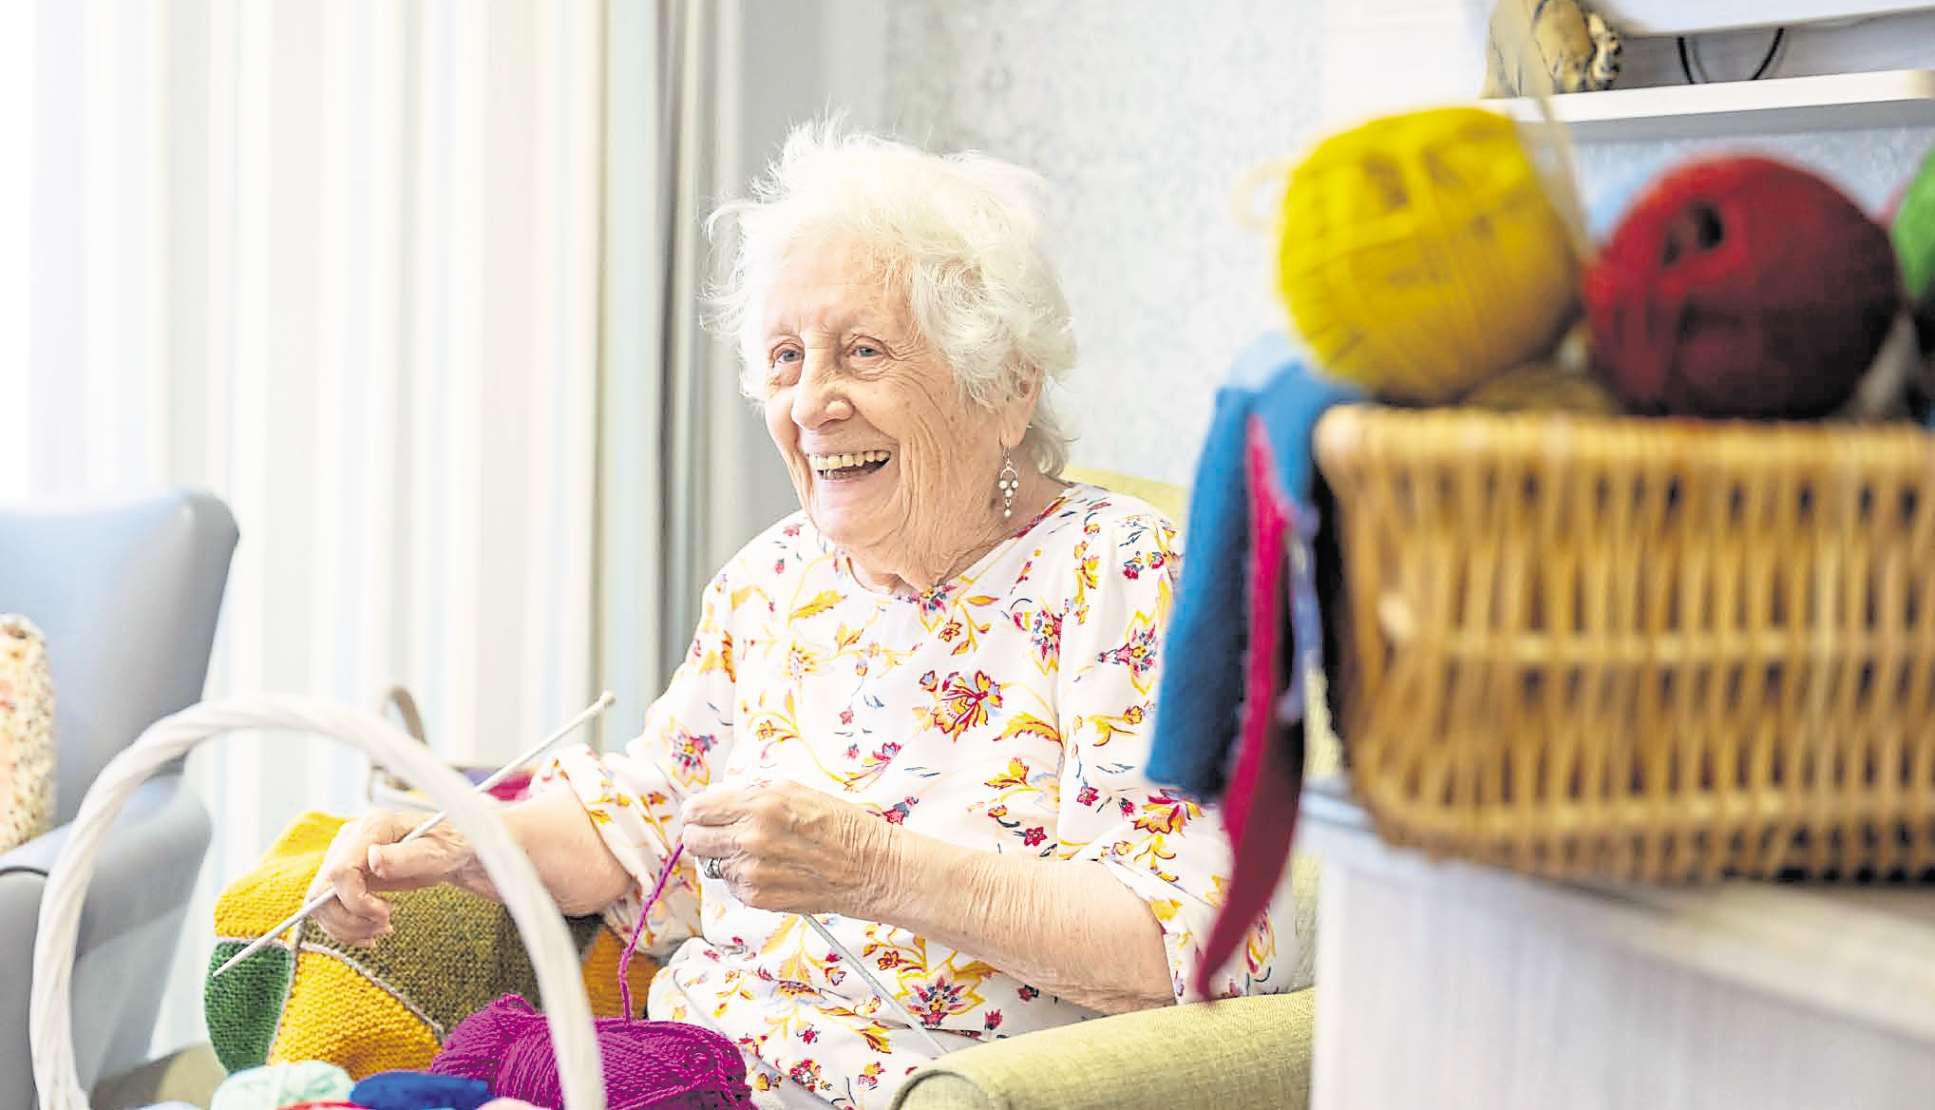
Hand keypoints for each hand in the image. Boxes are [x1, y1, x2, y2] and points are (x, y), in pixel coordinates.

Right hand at [308, 810, 495, 945]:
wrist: (450, 851)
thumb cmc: (449, 847)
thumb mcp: (437, 853)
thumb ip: (406, 856)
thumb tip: (373, 859)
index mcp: (372, 827)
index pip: (340, 871)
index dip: (356, 901)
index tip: (386, 915)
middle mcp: (350, 839)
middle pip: (322, 890)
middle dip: (349, 919)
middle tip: (385, 927)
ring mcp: (344, 856)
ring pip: (320, 903)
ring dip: (347, 927)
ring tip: (382, 930)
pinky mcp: (346, 875)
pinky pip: (328, 907)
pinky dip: (345, 927)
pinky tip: (370, 933)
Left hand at [680, 779, 898, 917]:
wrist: (870, 868)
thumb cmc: (839, 826)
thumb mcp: (795, 791)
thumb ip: (751, 794)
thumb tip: (716, 801)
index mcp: (759, 805)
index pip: (697, 810)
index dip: (698, 812)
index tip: (703, 814)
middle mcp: (750, 839)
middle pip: (693, 840)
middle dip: (703, 835)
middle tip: (721, 834)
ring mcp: (751, 872)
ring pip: (711, 864)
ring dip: (726, 858)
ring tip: (759, 853)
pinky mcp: (757, 898)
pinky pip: (731, 885)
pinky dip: (743, 879)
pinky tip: (771, 870)